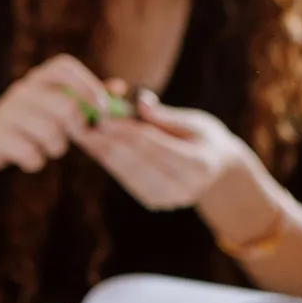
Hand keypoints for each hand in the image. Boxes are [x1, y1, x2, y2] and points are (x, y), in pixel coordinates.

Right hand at [0, 54, 115, 173]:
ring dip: (57, 147)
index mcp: (40, 77)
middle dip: (79, 128)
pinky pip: (29, 153)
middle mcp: (22, 89)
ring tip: (51, 147)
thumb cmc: (35, 120)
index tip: (102, 110)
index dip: (89, 86)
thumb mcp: (59, 103)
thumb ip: (89, 97)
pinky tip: (31, 158)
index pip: (65, 67)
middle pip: (66, 105)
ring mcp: (6, 111)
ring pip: (50, 132)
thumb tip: (120, 88)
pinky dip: (36, 162)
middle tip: (78, 137)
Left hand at [74, 89, 253, 212]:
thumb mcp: (195, 121)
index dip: (127, 131)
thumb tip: (139, 100)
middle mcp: (183, 188)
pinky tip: (94, 145)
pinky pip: (125, 178)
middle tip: (84, 121)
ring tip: (82, 131)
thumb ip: (165, 116)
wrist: (218, 170)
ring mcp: (167, 199)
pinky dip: (108, 160)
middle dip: (108, 140)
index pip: (155, 146)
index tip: (104, 114)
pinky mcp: (153, 202)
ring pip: (126, 172)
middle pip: (136, 161)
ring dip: (102, 151)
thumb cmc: (206, 138)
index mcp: (199, 165)